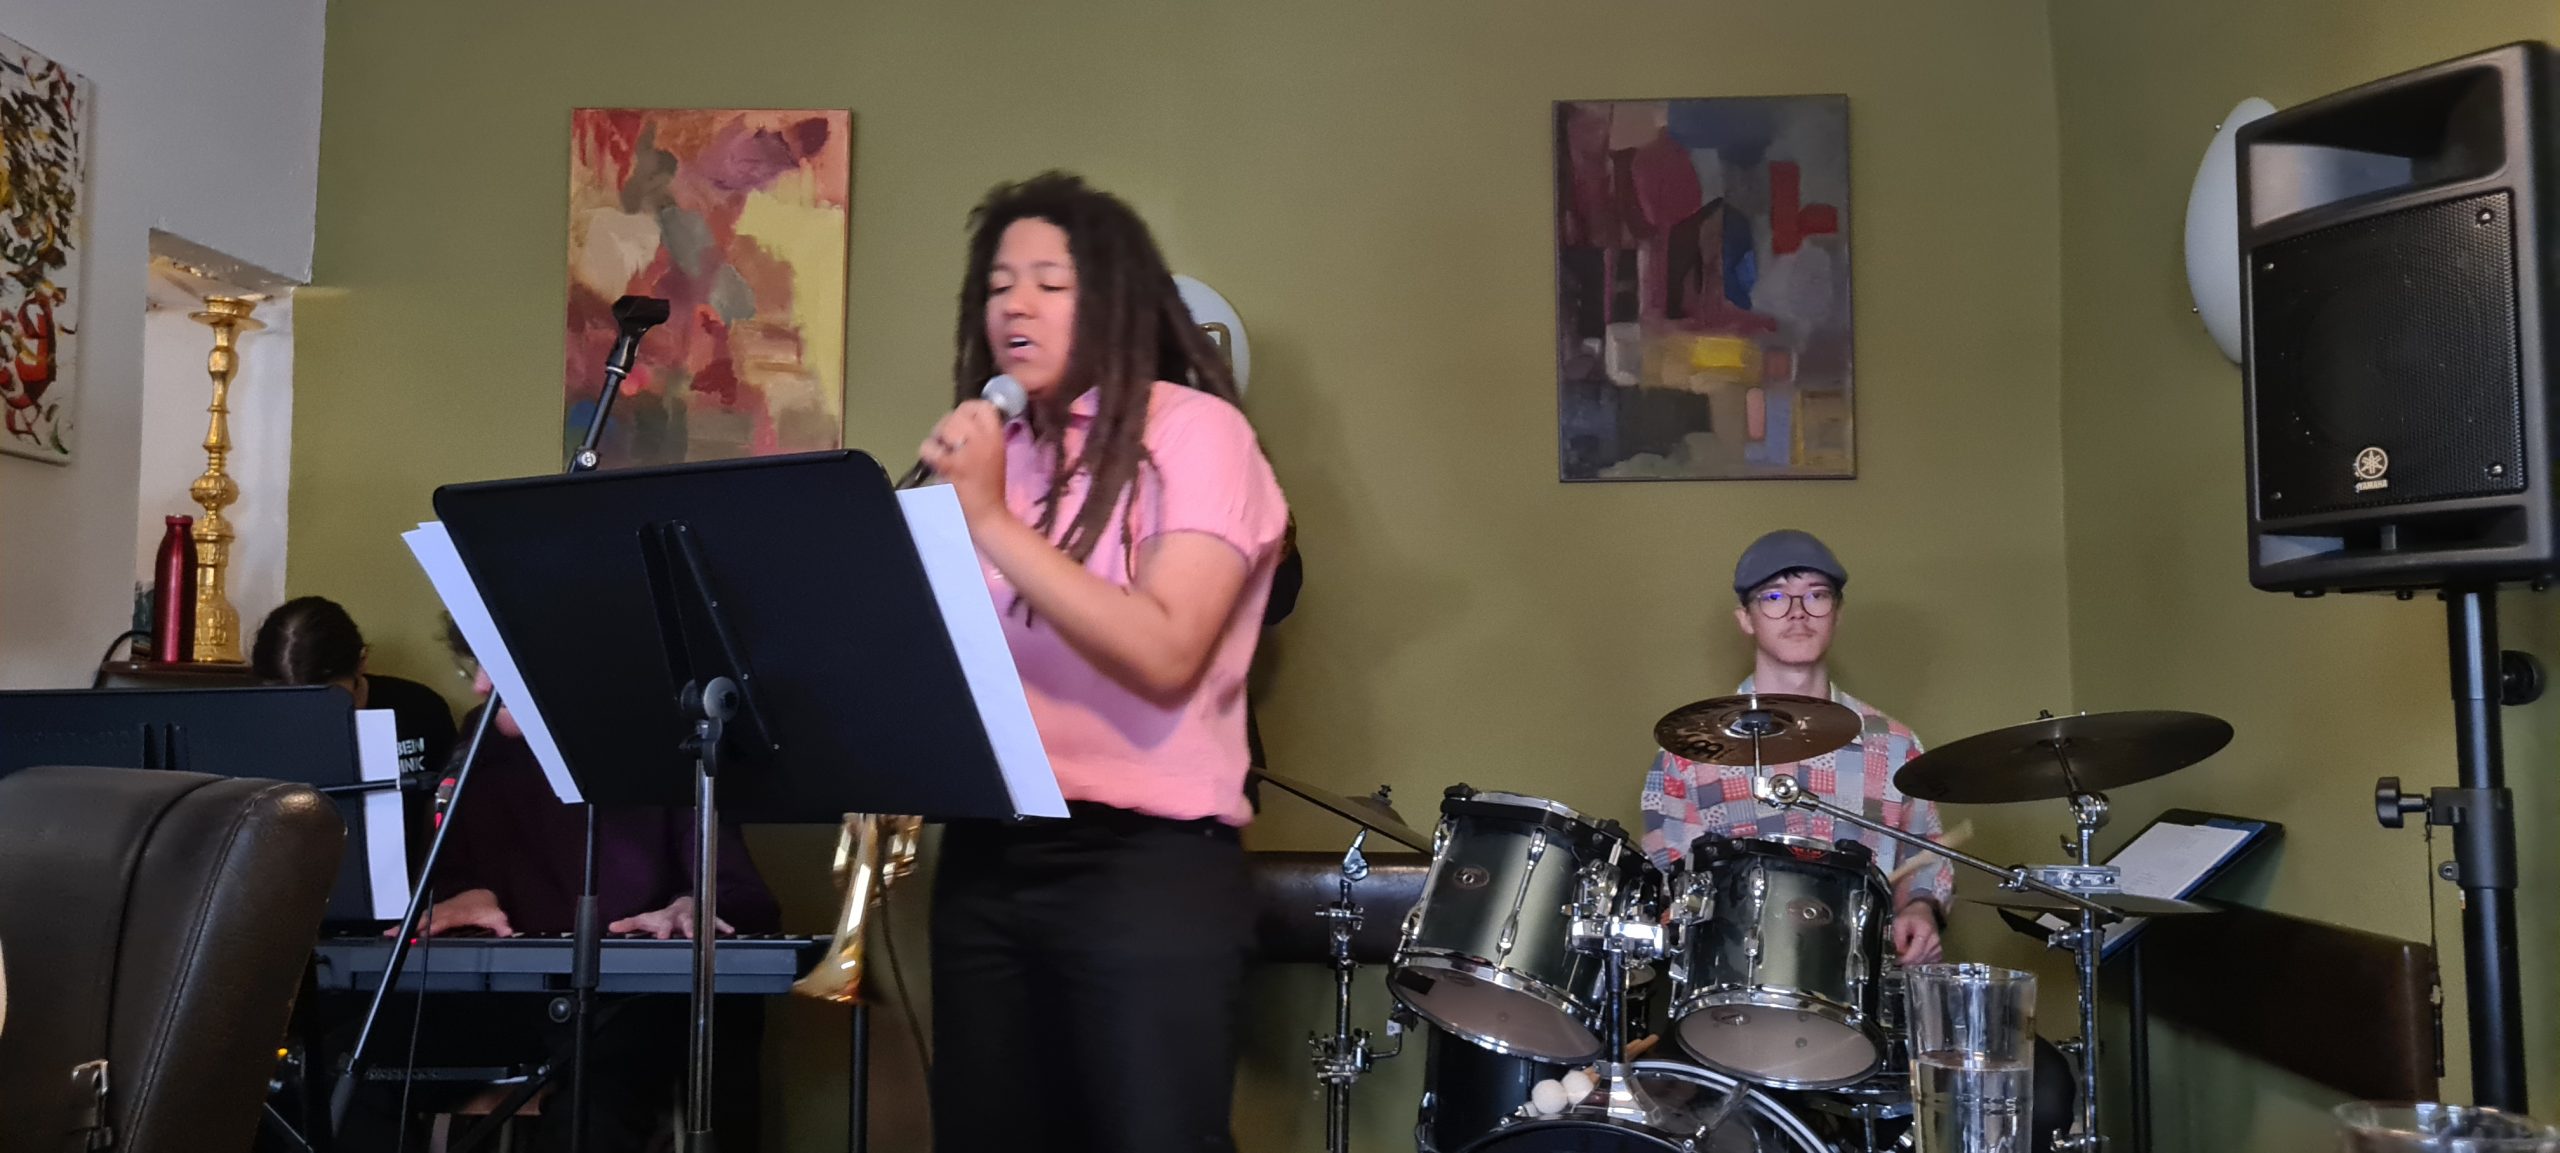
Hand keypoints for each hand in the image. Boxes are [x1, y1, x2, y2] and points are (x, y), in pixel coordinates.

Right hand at [395, 888, 511, 937]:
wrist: (480, 896)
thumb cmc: (484, 908)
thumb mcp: (496, 916)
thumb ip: (501, 925)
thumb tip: (508, 932)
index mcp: (460, 911)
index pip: (446, 918)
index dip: (435, 925)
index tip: (425, 932)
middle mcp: (447, 909)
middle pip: (427, 917)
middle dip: (413, 925)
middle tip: (397, 935)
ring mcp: (438, 909)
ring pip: (420, 916)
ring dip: (404, 925)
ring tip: (390, 934)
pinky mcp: (433, 912)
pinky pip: (418, 916)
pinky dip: (405, 923)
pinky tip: (394, 932)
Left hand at [609, 895, 733, 939]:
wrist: (686, 904)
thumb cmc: (664, 917)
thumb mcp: (646, 919)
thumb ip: (630, 924)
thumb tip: (611, 927)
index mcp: (666, 919)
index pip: (663, 924)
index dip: (662, 930)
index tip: (662, 937)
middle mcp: (682, 917)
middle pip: (685, 922)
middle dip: (688, 928)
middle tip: (689, 935)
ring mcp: (696, 917)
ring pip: (702, 921)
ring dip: (706, 927)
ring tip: (710, 934)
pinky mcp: (709, 919)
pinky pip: (717, 921)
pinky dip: (723, 926)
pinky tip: (730, 931)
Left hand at [917, 400, 1008, 523]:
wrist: (988, 515)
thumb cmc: (989, 486)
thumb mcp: (995, 452)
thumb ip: (981, 434)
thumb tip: (957, 420)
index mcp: (997, 436)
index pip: (982, 406)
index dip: (967, 411)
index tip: (963, 425)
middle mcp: (984, 440)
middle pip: (959, 413)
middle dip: (948, 425)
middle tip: (948, 443)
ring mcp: (968, 453)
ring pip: (943, 427)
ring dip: (938, 439)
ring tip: (943, 454)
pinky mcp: (952, 467)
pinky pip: (930, 448)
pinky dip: (928, 454)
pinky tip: (935, 464)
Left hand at [1892, 902, 1943, 964]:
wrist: (1922, 911)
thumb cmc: (1911, 915)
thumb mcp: (1899, 923)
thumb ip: (1899, 938)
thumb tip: (1901, 953)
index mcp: (1925, 931)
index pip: (1916, 952)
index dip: (1905, 959)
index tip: (1897, 961)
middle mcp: (1935, 940)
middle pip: (1920, 958)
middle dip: (1908, 960)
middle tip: (1899, 957)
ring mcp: (1939, 946)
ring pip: (1924, 961)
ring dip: (1914, 960)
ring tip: (1907, 951)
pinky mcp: (1940, 951)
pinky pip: (1929, 961)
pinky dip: (1920, 960)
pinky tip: (1915, 954)